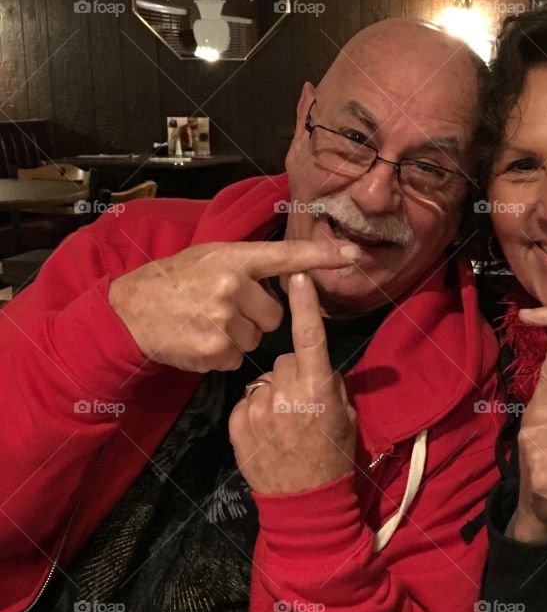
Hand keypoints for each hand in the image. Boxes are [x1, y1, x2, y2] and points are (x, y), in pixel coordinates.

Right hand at [108, 238, 358, 372]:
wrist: (129, 311)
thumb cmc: (173, 281)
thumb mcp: (209, 257)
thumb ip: (249, 263)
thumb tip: (294, 269)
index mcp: (233, 257)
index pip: (286, 255)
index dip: (322, 257)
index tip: (352, 257)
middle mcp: (232, 285)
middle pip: (274, 314)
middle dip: (254, 316)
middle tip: (220, 308)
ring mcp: (224, 318)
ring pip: (256, 337)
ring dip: (236, 335)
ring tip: (205, 322)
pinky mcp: (216, 349)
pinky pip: (238, 356)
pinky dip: (222, 354)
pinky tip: (199, 339)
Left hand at [228, 272, 356, 493]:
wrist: (303, 501)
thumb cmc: (333, 458)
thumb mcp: (345, 418)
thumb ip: (332, 386)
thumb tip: (321, 366)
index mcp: (318, 389)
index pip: (309, 336)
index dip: (304, 303)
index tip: (299, 274)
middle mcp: (287, 393)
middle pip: (284, 358)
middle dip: (292, 371)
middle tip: (302, 401)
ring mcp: (259, 408)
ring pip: (264, 379)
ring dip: (273, 393)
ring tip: (284, 422)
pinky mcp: (238, 423)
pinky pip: (248, 400)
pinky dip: (257, 411)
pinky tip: (268, 433)